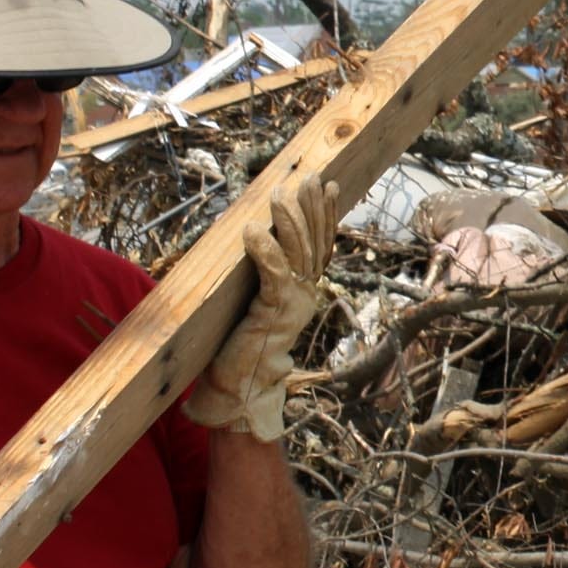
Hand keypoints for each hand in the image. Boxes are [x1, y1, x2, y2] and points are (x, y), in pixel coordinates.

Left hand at [184, 169, 336, 441]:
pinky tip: (253, 228)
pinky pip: (272, 273)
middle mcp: (305, 294)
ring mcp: (292, 304)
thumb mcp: (259, 304)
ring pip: (297, 253)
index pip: (321, 245)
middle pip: (315, 243)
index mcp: (305, 291)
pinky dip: (264, 249)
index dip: (325, 214)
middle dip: (312, 207)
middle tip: (308, 177)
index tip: (327, 185)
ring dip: (288, 221)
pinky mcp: (272, 312)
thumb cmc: (242, 348)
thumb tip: (256, 238)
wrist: (240, 390)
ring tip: (279, 195)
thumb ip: (266, 276)